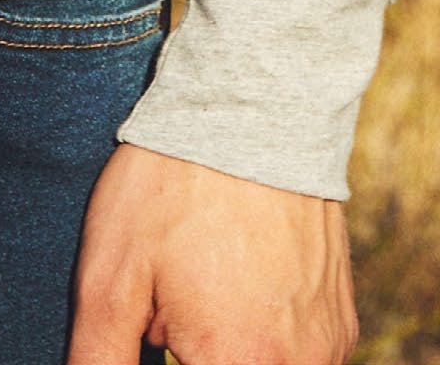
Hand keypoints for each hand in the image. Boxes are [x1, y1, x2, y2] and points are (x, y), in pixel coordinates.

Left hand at [67, 141, 356, 364]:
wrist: (255, 101)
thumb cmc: (173, 185)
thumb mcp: (110, 277)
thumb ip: (99, 362)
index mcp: (238, 364)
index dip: (173, 359)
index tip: (159, 333)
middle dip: (197, 355)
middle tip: (174, 309)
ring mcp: (328, 344)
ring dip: (232, 353)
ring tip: (203, 294)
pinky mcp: (340, 320)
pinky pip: (299, 357)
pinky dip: (265, 341)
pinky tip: (236, 288)